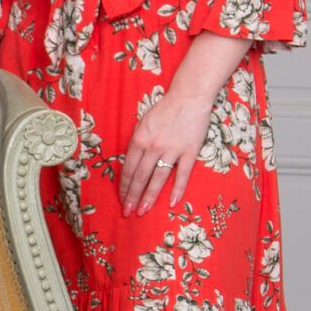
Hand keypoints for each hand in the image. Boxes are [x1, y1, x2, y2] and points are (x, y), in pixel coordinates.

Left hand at [118, 85, 214, 216]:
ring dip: (150, 197)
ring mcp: (172, 150)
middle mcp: (153, 146)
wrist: (188, 98)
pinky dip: (177, 189)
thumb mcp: (142, 124)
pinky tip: (171, 203)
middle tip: (128, 212)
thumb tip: (129, 164)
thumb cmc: (163, 111)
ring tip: (143, 211)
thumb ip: (136, 144)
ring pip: (158, 179)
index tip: (121, 200)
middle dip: (132, 197)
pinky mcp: (189, 151)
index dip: (124, 187)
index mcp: (138, 140)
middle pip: (140, 177)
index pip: (128, 169)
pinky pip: (182, 174)